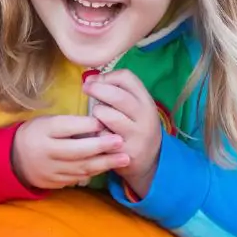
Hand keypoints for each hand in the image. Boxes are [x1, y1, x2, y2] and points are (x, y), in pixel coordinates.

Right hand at [10, 115, 129, 190]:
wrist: (14, 159)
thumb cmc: (37, 134)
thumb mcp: (47, 122)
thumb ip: (70, 123)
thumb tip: (99, 124)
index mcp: (43, 131)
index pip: (66, 127)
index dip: (87, 125)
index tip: (105, 121)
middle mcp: (46, 152)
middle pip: (76, 150)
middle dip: (101, 147)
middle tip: (121, 142)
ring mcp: (50, 170)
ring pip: (81, 167)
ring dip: (104, 163)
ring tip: (124, 158)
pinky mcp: (54, 182)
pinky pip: (77, 178)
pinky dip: (94, 172)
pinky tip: (107, 166)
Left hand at [84, 70, 162, 196]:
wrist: (150, 161)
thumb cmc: (135, 127)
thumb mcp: (135, 108)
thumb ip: (118, 91)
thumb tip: (90, 79)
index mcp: (146, 101)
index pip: (127, 78)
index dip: (107, 76)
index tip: (94, 80)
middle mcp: (144, 116)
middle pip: (117, 95)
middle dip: (97, 89)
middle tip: (86, 89)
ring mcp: (136, 135)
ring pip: (107, 115)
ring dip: (96, 113)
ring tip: (98, 117)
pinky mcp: (124, 151)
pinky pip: (101, 137)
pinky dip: (96, 134)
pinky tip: (100, 136)